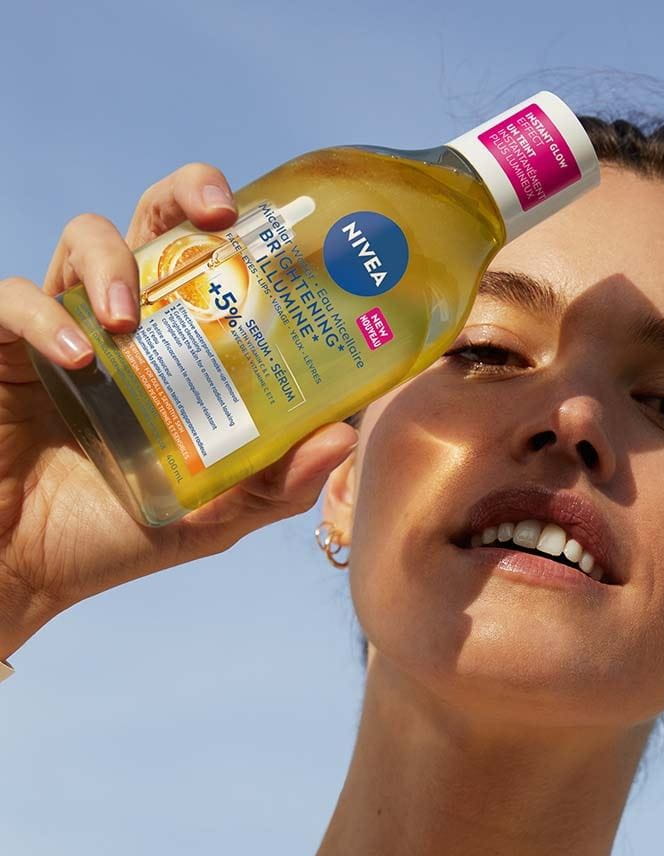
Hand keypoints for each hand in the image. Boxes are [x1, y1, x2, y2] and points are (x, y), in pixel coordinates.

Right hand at [0, 162, 357, 659]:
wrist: (24, 569)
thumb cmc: (115, 535)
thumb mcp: (214, 515)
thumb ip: (277, 483)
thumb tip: (344, 437)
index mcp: (177, 349)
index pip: (213, 265)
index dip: (243, 234)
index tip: (282, 232)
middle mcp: (124, 323)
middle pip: (155, 220)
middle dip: (188, 195)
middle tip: (219, 216)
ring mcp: (62, 327)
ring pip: (85, 238)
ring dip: (113, 263)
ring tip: (128, 319)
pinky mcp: (3, 347)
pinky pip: (15, 300)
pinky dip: (45, 318)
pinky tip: (78, 358)